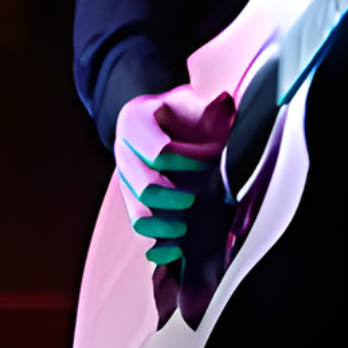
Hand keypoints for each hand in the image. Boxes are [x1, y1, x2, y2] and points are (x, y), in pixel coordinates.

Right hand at [112, 83, 234, 265]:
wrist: (161, 120)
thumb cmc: (181, 110)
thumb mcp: (190, 98)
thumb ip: (205, 104)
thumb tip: (224, 103)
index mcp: (135, 122)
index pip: (161, 150)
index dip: (191, 159)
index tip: (215, 159)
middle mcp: (123, 152)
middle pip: (145, 187)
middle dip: (175, 195)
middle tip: (198, 196)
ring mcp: (125, 179)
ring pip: (139, 213)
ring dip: (166, 223)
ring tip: (187, 224)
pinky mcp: (133, 201)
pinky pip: (140, 228)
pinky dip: (158, 243)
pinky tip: (177, 249)